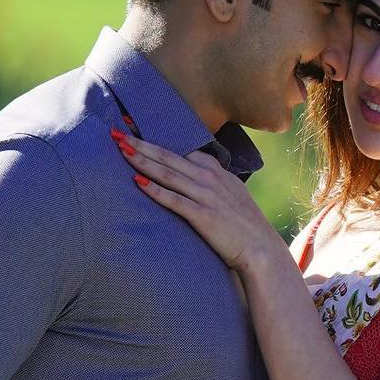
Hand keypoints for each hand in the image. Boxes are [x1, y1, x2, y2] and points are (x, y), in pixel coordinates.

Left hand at [110, 126, 283, 273]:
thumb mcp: (233, 197)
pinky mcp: (203, 216)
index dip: (157, 140)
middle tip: (116, 131)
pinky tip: (137, 182)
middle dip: (141, 143)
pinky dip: (155, 190)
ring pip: (168, 173)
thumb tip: (196, 181)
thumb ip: (214, 185)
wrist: (263, 251)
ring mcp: (207, 196)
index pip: (183, 150)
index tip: (135, 127)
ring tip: (121, 149)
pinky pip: (175, 200)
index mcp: (217, 172)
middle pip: (169, 157)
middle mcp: (210, 179)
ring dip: (143, 160)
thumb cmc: (246, 228)